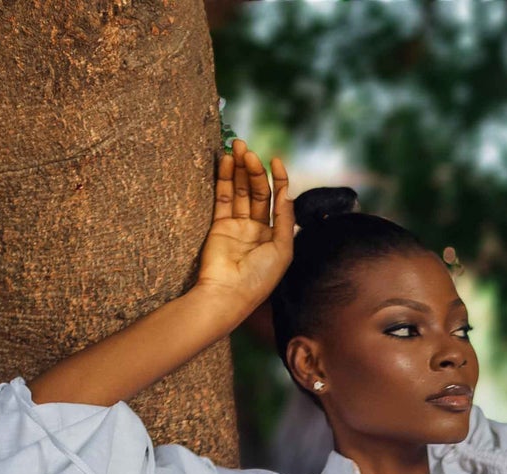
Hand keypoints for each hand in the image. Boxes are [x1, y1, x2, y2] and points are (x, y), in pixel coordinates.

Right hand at [195, 141, 292, 313]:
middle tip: (247, 149)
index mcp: (276, 237)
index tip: (275, 160)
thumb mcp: (282, 249)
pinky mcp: (219, 225)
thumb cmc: (259, 277)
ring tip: (237, 147)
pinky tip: (226, 161)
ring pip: (240, 191)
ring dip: (240, 168)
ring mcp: (238, 227)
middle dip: (254, 169)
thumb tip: (287, 191)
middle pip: (258, 192)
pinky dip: (225, 179)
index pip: (279, 201)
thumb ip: (285, 219)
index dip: (279, 179)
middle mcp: (258, 230)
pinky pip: (223, 197)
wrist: (228, 293)